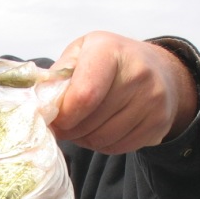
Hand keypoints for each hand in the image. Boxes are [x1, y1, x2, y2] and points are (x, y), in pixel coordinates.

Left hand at [50, 32, 198, 153]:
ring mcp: (152, 99)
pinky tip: (101, 130)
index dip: (64, 116)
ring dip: (84, 139)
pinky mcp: (159, 122)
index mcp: (109, 50)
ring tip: (82, 126)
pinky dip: (102, 145)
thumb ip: (57, 77)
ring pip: (103, 139)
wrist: (157, 68)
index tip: (54, 118)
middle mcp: (137, 72)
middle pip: (90, 123)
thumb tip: (40, 106)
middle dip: (70, 130)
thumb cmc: (109, 61)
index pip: (84, 96)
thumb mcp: (79, 54)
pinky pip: (118, 148)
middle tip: (65, 125)